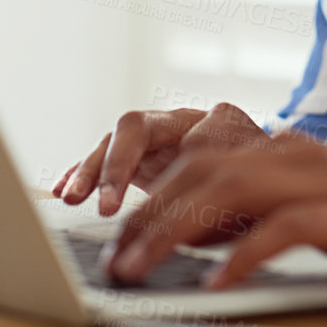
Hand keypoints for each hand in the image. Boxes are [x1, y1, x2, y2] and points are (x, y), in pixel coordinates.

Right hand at [52, 103, 270, 216]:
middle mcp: (180, 121)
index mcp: (218, 122)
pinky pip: (104, 158)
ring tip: (72, 198)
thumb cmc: (263, 184)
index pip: (189, 135)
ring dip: (92, 170)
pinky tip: (62, 191)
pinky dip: (82, 173)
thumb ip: (237, 196)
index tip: (166, 195)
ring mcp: (155, 135)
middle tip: (108, 206)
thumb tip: (206, 205)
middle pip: (138, 126)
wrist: (264, 173)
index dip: (179, 165)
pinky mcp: (136, 156)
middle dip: (117, 165)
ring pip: (115, 141)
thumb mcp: (259, 193)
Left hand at [106, 130, 326, 288]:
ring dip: (174, 229)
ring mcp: (323, 178)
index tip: (107, 226)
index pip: (194, 158)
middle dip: (145, 210)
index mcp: (281, 150)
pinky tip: (217, 281)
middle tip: (110, 254)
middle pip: (198, 168)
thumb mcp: (312, 212)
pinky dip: (242, 253)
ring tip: (139, 265)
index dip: (144, 188)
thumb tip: (190, 235)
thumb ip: (257, 214)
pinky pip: (282, 229)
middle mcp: (294, 153)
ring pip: (227, 190)